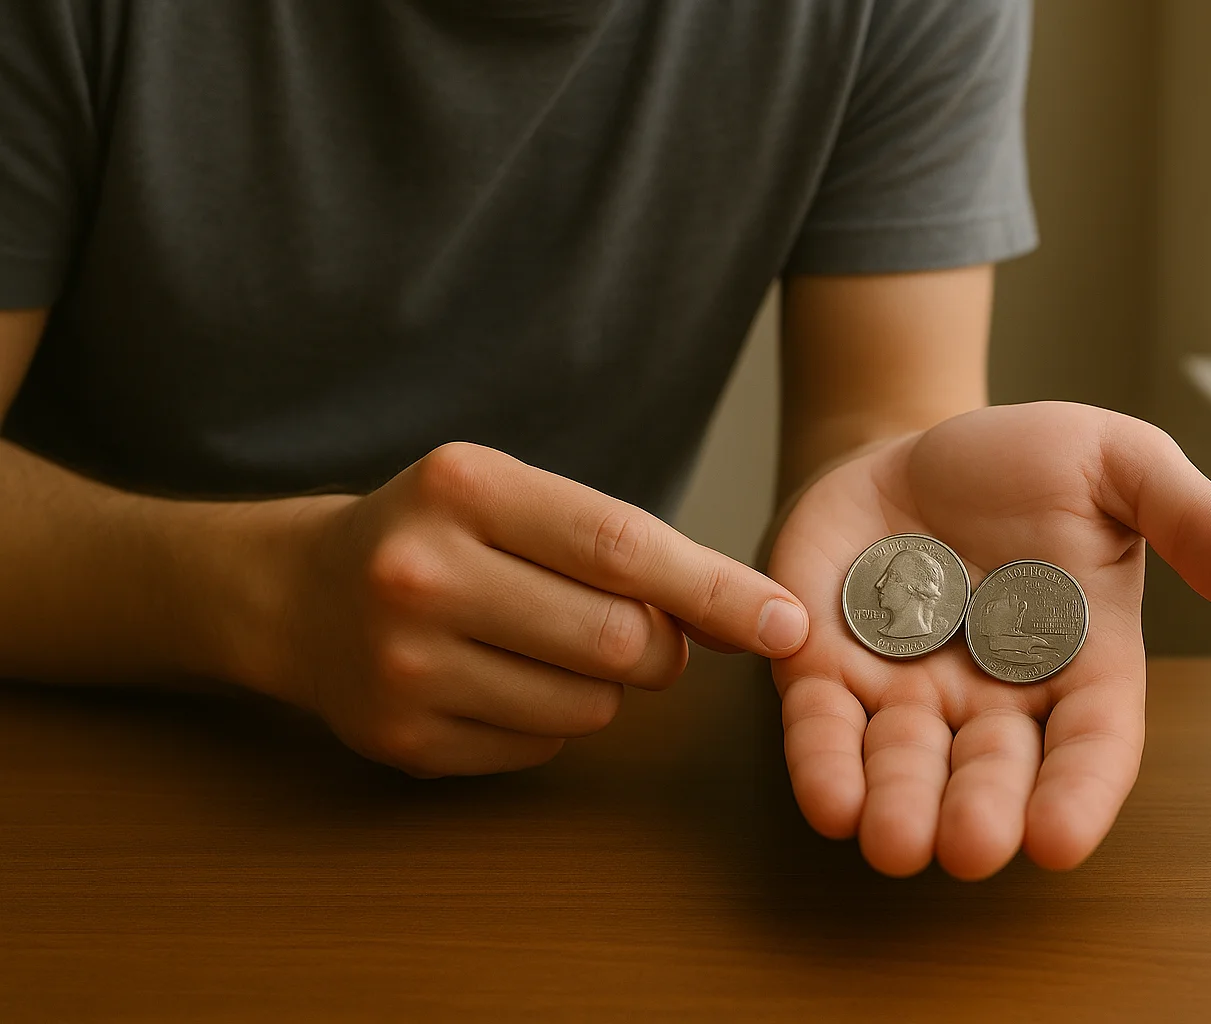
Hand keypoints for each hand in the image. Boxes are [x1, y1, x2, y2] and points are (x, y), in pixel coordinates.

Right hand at [265, 442, 809, 776]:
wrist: (297, 593)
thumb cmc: (439, 534)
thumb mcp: (512, 495)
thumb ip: (621, 543)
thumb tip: (751, 616)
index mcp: (465, 488)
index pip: (625, 547)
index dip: (718, 591)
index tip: (788, 624)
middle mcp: (424, 574)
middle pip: (619, 641)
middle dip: (661, 646)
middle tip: (643, 632)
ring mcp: (405, 665)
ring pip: (589, 706)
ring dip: (605, 685)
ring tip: (551, 645)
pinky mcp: (403, 739)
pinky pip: (540, 748)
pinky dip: (551, 721)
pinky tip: (502, 680)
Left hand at [769, 403, 1210, 877]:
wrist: (910, 444)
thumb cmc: (1025, 463)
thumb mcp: (1120, 466)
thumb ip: (1196, 523)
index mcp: (1077, 663)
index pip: (1090, 745)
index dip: (1078, 795)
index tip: (1062, 840)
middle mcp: (993, 697)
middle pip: (993, 772)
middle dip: (981, 812)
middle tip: (971, 846)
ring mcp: (907, 691)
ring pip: (905, 765)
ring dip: (898, 806)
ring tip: (893, 843)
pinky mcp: (828, 671)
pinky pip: (825, 727)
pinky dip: (823, 763)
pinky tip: (828, 800)